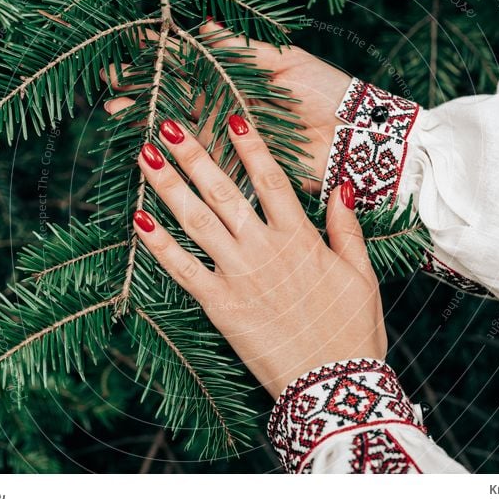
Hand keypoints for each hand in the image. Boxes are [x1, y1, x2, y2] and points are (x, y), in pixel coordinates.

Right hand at [102, 20, 351, 195]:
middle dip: (147, 88)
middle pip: (181, 94)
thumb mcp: (283, 61)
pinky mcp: (242, 164)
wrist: (356, 137)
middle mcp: (233, 105)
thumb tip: (199, 26)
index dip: (163, 56)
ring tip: (119, 112)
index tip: (131, 46)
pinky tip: (149, 144)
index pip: (194, 63)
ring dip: (151, 118)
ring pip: (184, 126)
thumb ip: (241, 49)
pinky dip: (177, 153)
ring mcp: (235, 136)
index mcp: (241, 76)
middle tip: (112, 84)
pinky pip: (206, 157)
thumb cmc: (325, 91)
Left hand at [132, 114, 385, 398]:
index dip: (252, 146)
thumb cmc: (352, 331)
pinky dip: (159, 245)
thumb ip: (347, 228)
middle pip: (224, 191)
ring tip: (146, 156)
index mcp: (300, 239)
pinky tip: (138, 220)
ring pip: (197, 221)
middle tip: (169, 122)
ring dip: (168, 186)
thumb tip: (343, 185)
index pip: (272, 180)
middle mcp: (265, 249)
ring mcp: (239, 276)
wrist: (334, 385)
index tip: (232, 113)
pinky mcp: (220, 306)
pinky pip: (183, 270)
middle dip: (195, 154)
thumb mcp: (360, 274)